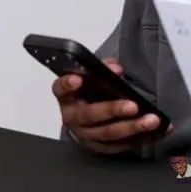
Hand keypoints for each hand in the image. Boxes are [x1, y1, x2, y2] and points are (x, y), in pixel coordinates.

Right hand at [54, 58, 168, 154]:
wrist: (84, 120)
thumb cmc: (88, 95)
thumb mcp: (90, 78)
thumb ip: (102, 69)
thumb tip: (115, 68)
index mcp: (66, 96)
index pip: (61, 88)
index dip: (67, 84)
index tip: (77, 79)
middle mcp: (72, 116)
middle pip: (88, 114)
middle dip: (112, 110)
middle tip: (132, 106)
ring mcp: (85, 134)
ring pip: (107, 133)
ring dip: (131, 127)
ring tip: (151, 120)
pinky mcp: (100, 147)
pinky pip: (121, 145)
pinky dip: (140, 138)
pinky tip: (155, 132)